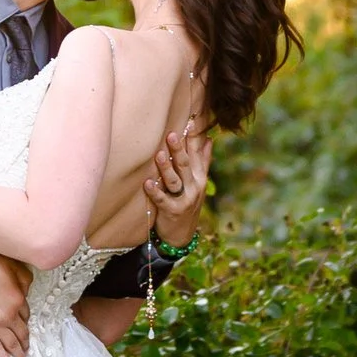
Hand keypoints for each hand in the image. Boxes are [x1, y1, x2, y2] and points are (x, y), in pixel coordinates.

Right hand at [0, 248, 28, 356]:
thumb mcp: (11, 265)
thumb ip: (24, 278)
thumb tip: (27, 290)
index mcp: (18, 300)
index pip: (27, 313)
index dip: (26, 318)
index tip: (25, 323)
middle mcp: (9, 316)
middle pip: (21, 332)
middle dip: (25, 342)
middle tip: (28, 349)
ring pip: (11, 343)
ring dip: (18, 353)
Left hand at [144, 121, 210, 243]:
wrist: (182, 234)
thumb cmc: (187, 202)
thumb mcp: (198, 182)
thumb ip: (202, 161)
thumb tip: (209, 139)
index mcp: (199, 177)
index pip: (196, 154)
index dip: (193, 139)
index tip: (191, 122)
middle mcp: (194, 186)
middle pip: (185, 165)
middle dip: (178, 150)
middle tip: (170, 135)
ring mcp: (184, 199)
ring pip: (174, 181)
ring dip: (166, 168)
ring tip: (159, 155)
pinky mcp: (172, 211)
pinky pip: (163, 200)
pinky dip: (155, 191)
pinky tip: (147, 183)